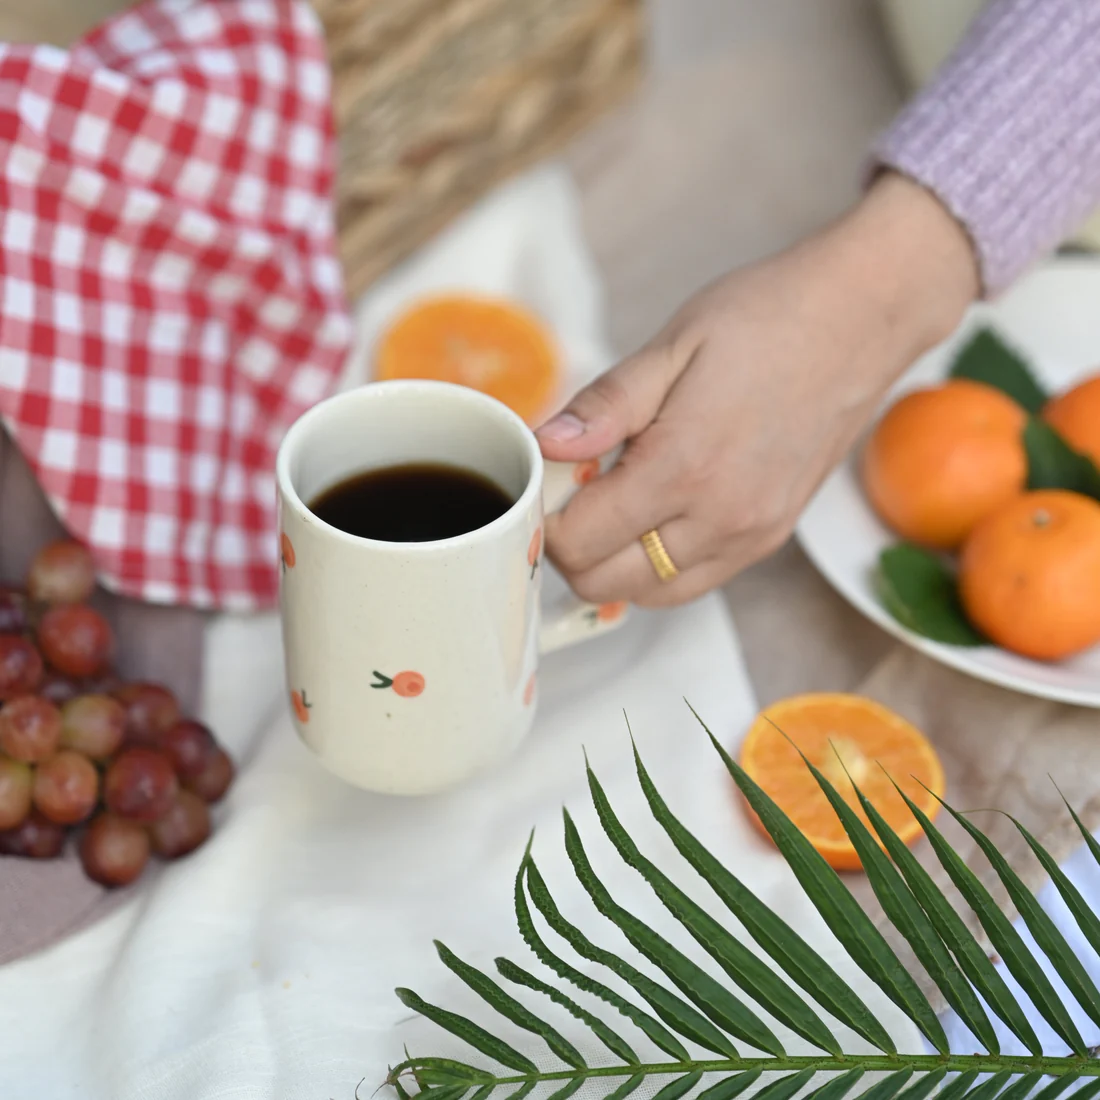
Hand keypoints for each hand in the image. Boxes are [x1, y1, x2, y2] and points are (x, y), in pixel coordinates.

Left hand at [537, 172, 979, 606]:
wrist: (861, 320)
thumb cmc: (768, 319)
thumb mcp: (671, 345)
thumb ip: (604, 407)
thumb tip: (545, 446)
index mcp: (684, 467)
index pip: (579, 541)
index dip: (545, 518)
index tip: (547, 480)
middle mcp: (720, 519)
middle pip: (605, 584)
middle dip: (570, 549)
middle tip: (573, 491)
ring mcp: (750, 536)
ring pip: (649, 595)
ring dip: (613, 564)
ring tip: (613, 500)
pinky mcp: (769, 538)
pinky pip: (693, 582)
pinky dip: (656, 566)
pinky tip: (654, 514)